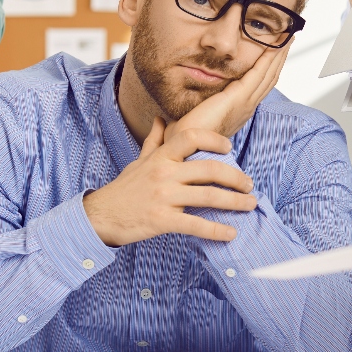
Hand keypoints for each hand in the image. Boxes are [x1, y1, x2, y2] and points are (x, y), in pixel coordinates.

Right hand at [83, 118, 257, 245]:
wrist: (100, 216)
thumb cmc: (125, 188)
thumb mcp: (139, 161)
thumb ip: (154, 140)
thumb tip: (160, 118)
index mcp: (161, 157)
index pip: (191, 136)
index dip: (214, 139)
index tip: (229, 148)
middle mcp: (164, 173)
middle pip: (210, 169)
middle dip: (236, 177)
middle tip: (249, 184)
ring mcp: (163, 197)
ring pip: (208, 197)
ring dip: (235, 202)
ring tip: (250, 204)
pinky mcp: (162, 220)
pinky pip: (195, 225)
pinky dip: (217, 231)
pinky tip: (231, 233)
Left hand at [163, 42, 290, 142]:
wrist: (185, 149)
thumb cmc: (185, 138)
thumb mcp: (190, 118)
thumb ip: (188, 110)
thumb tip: (170, 108)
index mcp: (238, 111)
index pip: (259, 86)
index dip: (268, 69)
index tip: (274, 53)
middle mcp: (246, 107)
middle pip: (269, 79)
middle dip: (279, 59)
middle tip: (288, 40)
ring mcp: (245, 103)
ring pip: (269, 75)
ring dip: (279, 55)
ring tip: (287, 38)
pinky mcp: (239, 98)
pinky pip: (259, 73)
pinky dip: (270, 58)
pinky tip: (276, 45)